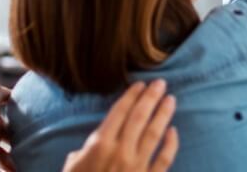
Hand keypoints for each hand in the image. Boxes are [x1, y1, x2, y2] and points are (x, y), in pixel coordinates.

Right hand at [62, 79, 178, 171]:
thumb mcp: (71, 167)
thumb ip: (84, 151)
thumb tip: (93, 143)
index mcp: (99, 145)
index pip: (119, 112)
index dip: (131, 96)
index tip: (141, 84)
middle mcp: (120, 152)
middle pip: (139, 118)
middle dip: (150, 98)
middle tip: (161, 83)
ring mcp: (136, 167)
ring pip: (154, 135)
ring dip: (163, 115)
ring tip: (171, 100)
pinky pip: (163, 161)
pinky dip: (171, 146)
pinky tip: (174, 132)